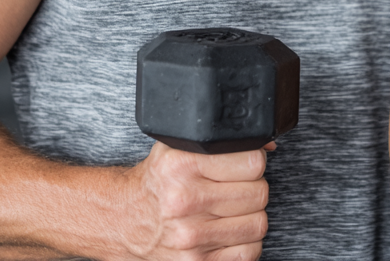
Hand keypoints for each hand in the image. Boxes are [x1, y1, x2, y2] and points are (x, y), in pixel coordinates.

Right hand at [120, 141, 271, 260]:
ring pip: (259, 224)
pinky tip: (229, 232)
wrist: (122, 220)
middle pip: (259, 193)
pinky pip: (248, 253)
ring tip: (232, 210)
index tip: (242, 165)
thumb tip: (267, 144)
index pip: (253, 162)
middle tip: (237, 188)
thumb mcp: (179, 146)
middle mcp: (184, 202)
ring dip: (251, 216)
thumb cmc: (158, 181)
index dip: (253, 162)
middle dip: (254, 188)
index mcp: (182, 166)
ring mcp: (190, 238)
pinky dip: (245, 243)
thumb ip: (221, 139)